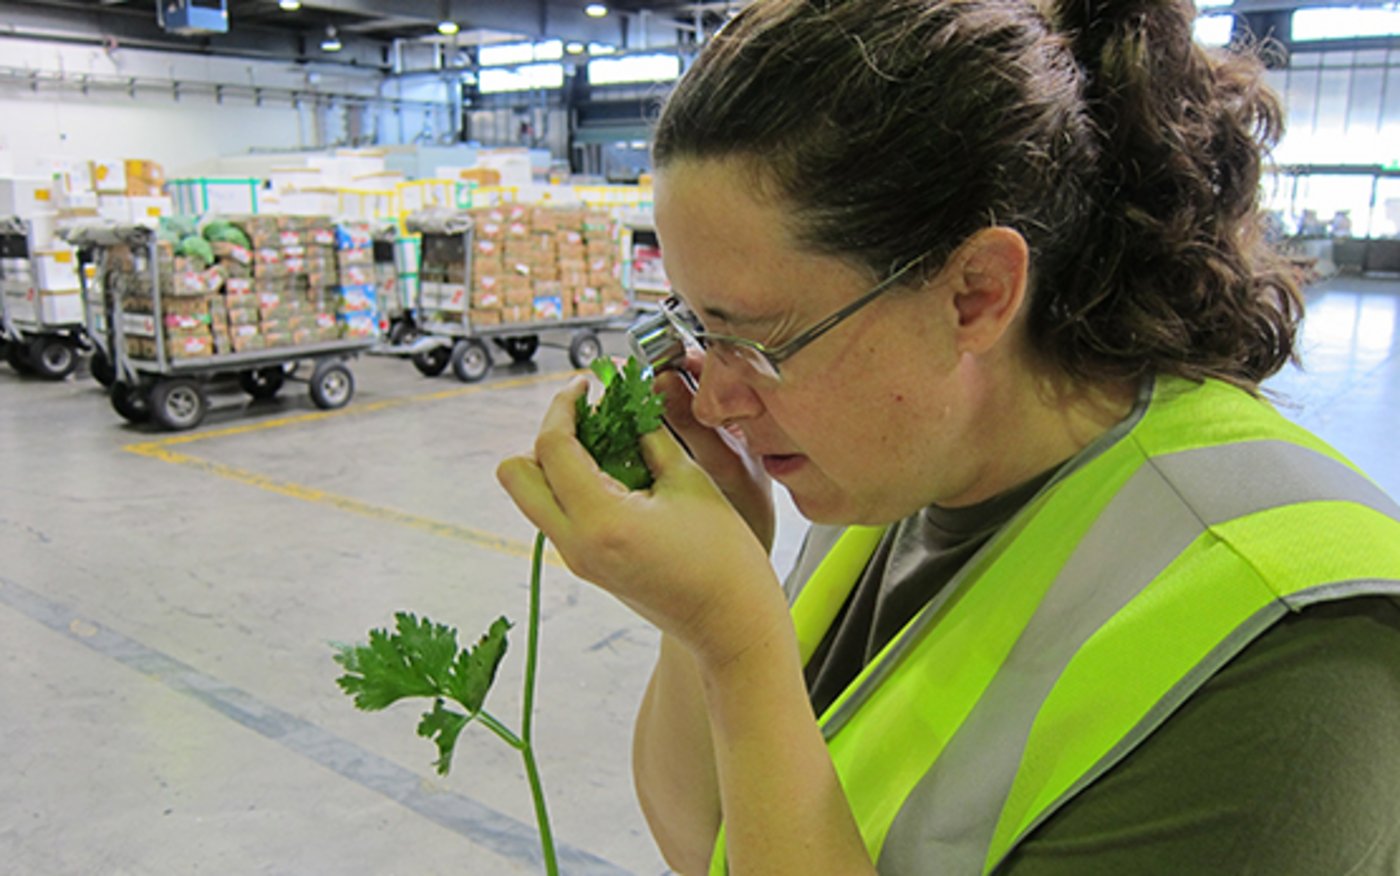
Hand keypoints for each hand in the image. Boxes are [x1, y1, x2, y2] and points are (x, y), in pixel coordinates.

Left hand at [497, 378, 785, 667]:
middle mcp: (576, 544)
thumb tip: (629, 400)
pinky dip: (574, 486)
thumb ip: (651, 436)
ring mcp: (578, 559)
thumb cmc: (725, 557)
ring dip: (559, 462)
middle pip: (515, 476)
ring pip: (533, 496)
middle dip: (546, 437)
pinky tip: (620, 472)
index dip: (563, 405)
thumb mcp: (691, 482)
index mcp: (600, 520)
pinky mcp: (589, 566)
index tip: (585, 384)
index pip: (552, 447)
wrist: (731, 626)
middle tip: (588, 418)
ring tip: (611, 442)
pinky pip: (560, 514)